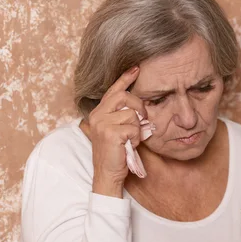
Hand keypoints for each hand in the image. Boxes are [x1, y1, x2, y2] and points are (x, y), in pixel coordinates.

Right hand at [84, 66, 146, 197]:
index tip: (136, 68)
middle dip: (139, 108)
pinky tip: (129, 145)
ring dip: (137, 129)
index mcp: (100, 112)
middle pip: (125, 97)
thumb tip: (143, 106)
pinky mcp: (110, 133)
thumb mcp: (120, 130)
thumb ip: (126, 116)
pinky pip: (133, 128)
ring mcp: (102, 123)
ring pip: (132, 114)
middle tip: (141, 121)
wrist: (107, 174)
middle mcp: (97, 115)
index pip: (114, 90)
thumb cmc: (117, 153)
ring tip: (130, 140)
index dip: (125, 78)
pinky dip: (136, 138)